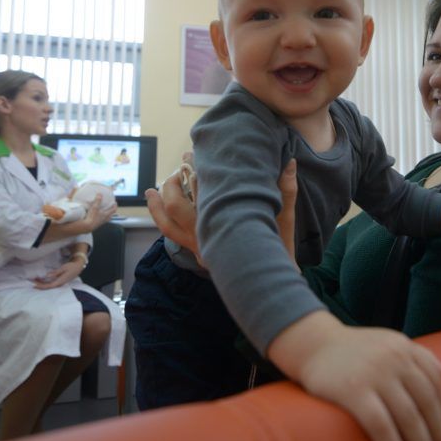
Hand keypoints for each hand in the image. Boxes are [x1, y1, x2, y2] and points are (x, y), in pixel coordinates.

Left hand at [34, 259, 83, 289]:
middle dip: (39, 285)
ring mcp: (60, 282)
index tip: (34, 285)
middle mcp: (60, 283)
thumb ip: (55, 272)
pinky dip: (45, 281)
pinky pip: (51, 283)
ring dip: (42, 283)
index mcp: (60, 281)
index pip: (48, 286)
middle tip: (32, 281)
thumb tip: (47, 275)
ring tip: (35, 279)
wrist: (79, 266)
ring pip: (49, 285)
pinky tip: (42, 279)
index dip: (41, 286)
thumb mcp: (63, 268)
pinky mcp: (60, 280)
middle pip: (48, 287)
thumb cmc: (72, 266)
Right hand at [81, 194, 115, 231]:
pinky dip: (102, 218)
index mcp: (106, 215)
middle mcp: (105, 219)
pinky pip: (102, 221)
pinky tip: (97, 216)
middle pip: (111, 215)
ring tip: (104, 212)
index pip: (113, 210)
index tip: (115, 203)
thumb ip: (98, 201)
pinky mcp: (97, 225)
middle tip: (110, 207)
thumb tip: (100, 194)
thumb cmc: (92, 217)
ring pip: (107, 218)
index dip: (115, 206)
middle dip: (111, 211)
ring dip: (107, 215)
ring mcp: (101, 223)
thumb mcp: (95, 207)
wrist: (87, 227)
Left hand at [145, 153, 298, 262]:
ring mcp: (200, 249)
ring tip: (151, 190)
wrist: (273, 286)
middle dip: (173, 184)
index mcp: (225, 225)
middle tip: (180, 168)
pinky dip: (164, 221)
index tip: (192, 154)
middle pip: (176, 206)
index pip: (204, 190)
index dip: (196, 169)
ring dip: (157, 206)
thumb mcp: (286, 221)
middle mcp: (206, 239)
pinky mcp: (199, 256)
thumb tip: (289, 163)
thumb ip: (286, 191)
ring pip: (167, 226)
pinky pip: (173, 237)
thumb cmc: (281, 252)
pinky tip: (163, 211)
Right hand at [267, 311, 440, 440]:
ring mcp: (374, 375)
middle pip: (426, 403)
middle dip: (438, 434)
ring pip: (408, 418)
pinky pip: (381, 427)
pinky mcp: (353, 392)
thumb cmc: (354, 350)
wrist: (312, 344)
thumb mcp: (388, 342)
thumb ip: (417, 356)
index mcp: (404, 347)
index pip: (435, 382)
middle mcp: (394, 359)